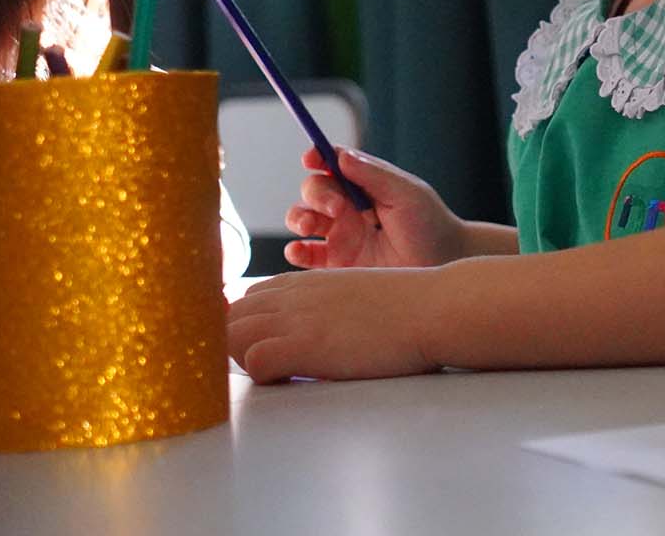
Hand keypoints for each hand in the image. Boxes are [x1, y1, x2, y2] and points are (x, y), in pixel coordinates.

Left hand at [227, 267, 442, 381]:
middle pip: (231, 318)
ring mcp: (296, 318)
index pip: (247, 299)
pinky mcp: (305, 346)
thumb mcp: (355, 293)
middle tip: (272, 367)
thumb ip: (326, 305)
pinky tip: (292, 381)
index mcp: (305, 282)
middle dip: (238, 344)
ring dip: (247, 360)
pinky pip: (255, 362)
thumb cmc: (407, 307)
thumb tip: (319, 327)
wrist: (433, 308)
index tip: (265, 346)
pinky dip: (263, 377)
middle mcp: (292, 295)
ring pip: (232, 337)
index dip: (249, 326)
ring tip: (281, 375)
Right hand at [284, 147, 464, 268]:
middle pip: (315, 189)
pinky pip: (304, 255)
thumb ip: (373, 175)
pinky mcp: (336, 263)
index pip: (334, 164)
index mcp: (365, 185)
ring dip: (298, 217)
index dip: (319, 157)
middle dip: (317, 192)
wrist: (441, 267)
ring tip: (310, 225)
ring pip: (302, 218)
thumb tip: (340, 155)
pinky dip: (295, 251)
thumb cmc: (429, 225)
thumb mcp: (406, 194)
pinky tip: (299, 250)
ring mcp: (340, 235)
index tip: (311, 157)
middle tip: (337, 206)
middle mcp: (348, 207)